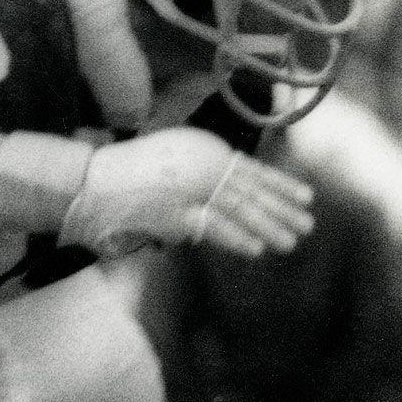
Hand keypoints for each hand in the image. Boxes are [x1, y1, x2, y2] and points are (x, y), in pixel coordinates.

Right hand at [60, 127, 314, 257]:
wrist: (93, 180)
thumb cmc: (134, 169)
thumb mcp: (179, 154)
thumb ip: (208, 166)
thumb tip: (236, 176)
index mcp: (208, 152)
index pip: (253, 171)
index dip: (282, 185)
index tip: (307, 197)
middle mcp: (204, 168)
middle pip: (252, 192)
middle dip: (282, 211)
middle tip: (308, 225)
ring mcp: (190, 191)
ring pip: (239, 209)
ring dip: (267, 227)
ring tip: (291, 242)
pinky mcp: (175, 214)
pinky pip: (211, 228)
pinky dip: (234, 238)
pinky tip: (256, 249)